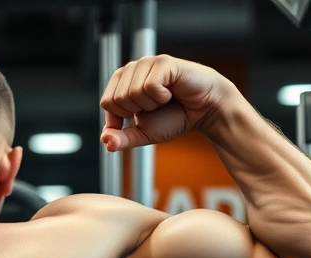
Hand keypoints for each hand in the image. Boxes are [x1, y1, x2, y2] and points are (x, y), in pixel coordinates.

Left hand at [99, 56, 237, 151]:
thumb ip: (122, 139)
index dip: (122, 118)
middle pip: (116, 99)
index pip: (106, 103)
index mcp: (122, 82)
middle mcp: (132, 68)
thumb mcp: (143, 133)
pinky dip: (161, 97)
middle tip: (156, 107)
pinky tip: (171, 93)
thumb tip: (105, 141)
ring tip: (165, 99)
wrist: (205, 111)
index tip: (141, 116)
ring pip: (131, 93)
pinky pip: (149, 87)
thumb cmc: (175, 117)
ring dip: (151, 105)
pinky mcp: (163, 63)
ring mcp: (147, 63)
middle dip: (137, 112)